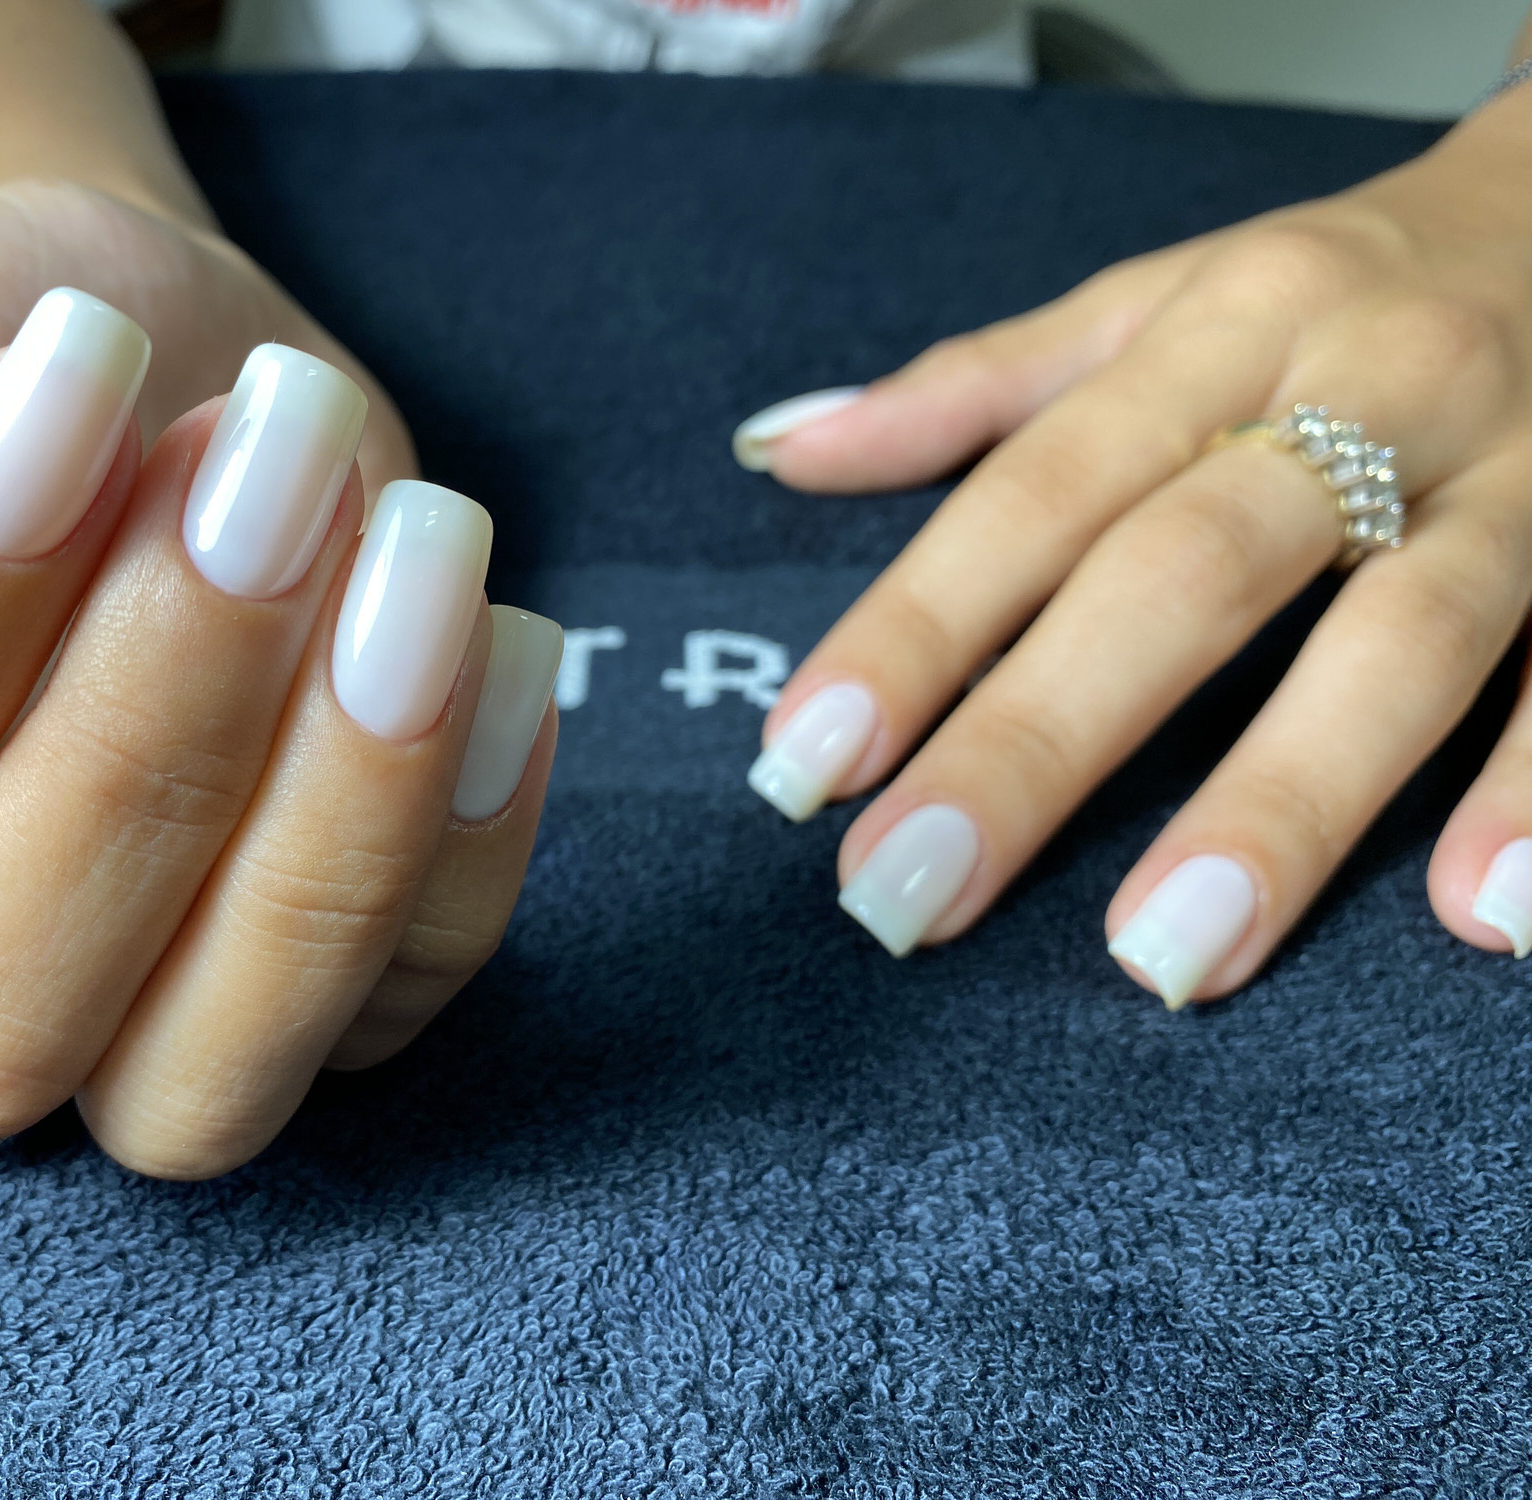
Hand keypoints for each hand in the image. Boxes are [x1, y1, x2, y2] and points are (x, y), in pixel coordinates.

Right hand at [0, 190, 560, 1177]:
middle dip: (144, 726)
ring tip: (406, 542)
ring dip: (327, 809)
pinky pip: (410, 988)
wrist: (161, 357)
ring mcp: (149, 1013)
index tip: (61, 375)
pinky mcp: (340, 983)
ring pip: (206, 1070)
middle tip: (261, 465)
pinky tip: (497, 639)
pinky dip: (471, 829)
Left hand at [735, 108, 1531, 1007]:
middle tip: (909, 893)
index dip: (915, 630)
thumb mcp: (1153, 300)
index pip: (1036, 494)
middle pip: (1188, 573)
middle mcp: (1368, 389)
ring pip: (1405, 637)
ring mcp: (1524, 473)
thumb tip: (784, 446)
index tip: (803, 766)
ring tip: (1165, 955)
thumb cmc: (1335, 285)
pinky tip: (1481, 917)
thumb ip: (975, 388)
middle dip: (1040, 739)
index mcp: (1218, 331)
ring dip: (1285, 801)